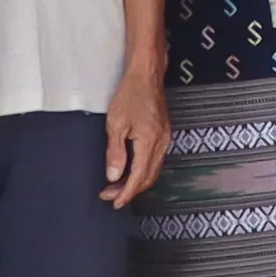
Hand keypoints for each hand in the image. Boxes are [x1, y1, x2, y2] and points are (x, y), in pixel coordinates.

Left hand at [102, 56, 169, 208]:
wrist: (147, 75)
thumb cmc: (130, 93)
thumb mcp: (116, 123)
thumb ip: (115, 152)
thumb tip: (114, 176)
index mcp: (150, 142)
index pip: (138, 177)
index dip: (126, 193)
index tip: (113, 202)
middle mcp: (161, 144)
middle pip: (148, 178)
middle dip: (130, 191)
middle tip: (110, 195)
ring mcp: (165, 139)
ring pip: (153, 170)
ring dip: (136, 181)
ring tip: (117, 186)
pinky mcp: (164, 134)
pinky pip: (156, 160)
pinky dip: (143, 170)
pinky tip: (131, 169)